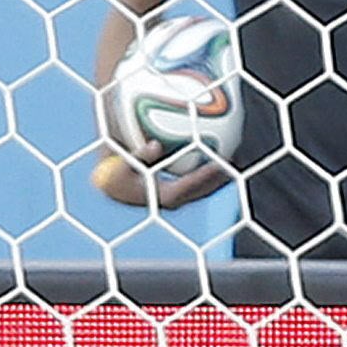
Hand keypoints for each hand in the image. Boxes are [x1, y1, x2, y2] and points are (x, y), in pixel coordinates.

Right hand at [90, 146, 230, 210]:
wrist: (112, 186)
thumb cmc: (117, 170)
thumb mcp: (122, 162)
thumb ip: (138, 155)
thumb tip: (156, 146)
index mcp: (160, 196)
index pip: (188, 187)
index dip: (203, 177)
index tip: (218, 164)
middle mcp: (170, 201)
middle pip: (200, 192)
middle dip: (217, 179)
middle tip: (233, 162)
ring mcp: (173, 198)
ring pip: (200, 190)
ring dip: (217, 178)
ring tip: (233, 162)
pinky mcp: (174, 193)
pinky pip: (195, 183)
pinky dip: (207, 173)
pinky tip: (218, 157)